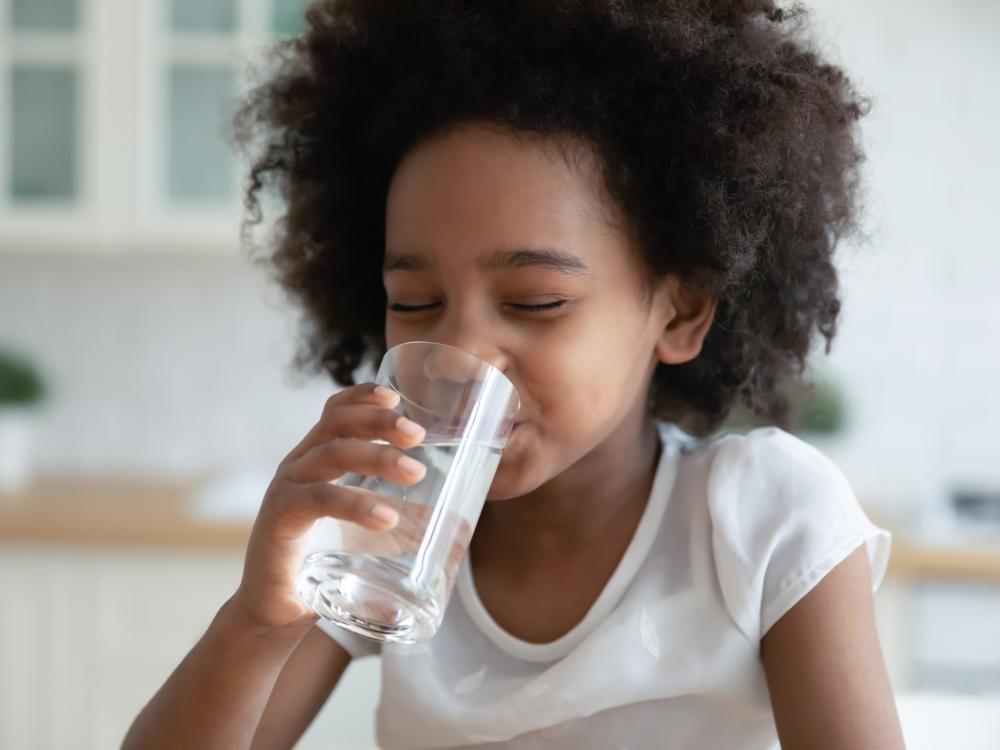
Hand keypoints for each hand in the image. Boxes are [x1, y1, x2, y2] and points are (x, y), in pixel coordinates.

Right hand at [229, 382, 428, 635]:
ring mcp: (286, 489)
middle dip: (380, 421)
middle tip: (418, 435)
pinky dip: (356, 504)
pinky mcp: (279, 520)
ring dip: (378, 457)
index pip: (336, 412)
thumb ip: (405, 520)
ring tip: (416, 473)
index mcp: (317, 459)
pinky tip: (386, 518)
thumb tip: (461, 523)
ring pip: (332, 454)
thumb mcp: (368, 533)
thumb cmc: (325, 565)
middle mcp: (299, 466)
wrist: (277, 614)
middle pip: (337, 423)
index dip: (363, 396)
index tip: (398, 395)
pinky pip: (319, 499)